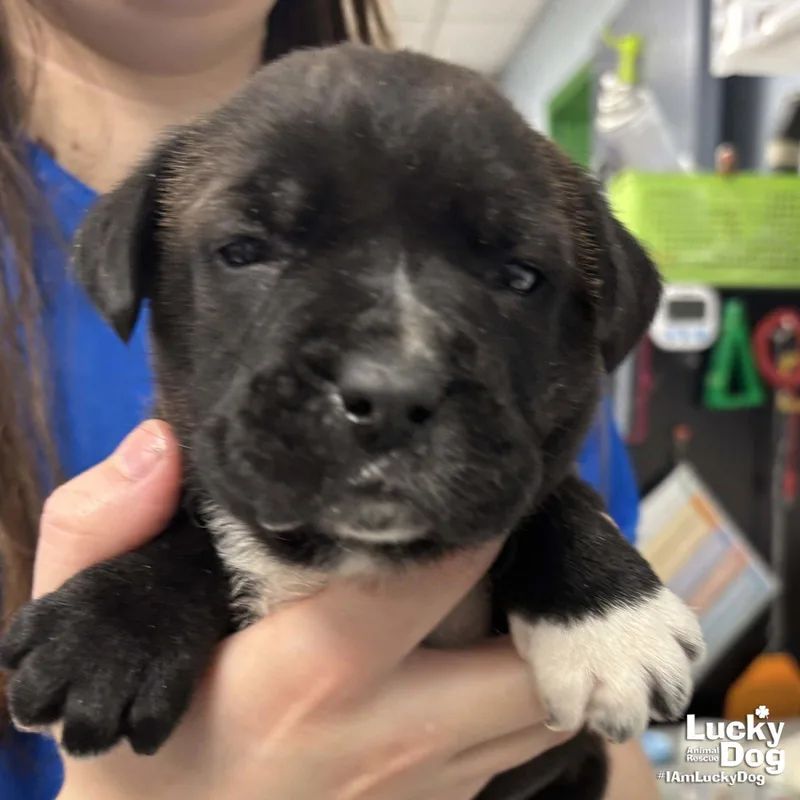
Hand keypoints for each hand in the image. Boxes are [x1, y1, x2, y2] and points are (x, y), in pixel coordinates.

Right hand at [34, 421, 572, 799]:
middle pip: (531, 662)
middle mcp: (393, 736)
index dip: (478, 516)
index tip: (477, 476)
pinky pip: (518, 750)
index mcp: (314, 672)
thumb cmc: (135, 742)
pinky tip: (493, 650)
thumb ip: (98, 530)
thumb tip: (160, 446)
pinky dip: (527, 694)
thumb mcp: (82, 632)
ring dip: (547, 642)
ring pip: (542, 712)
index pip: (440, 572)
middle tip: (526, 533)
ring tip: (521, 583)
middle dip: (547, 592)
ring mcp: (425, 790)